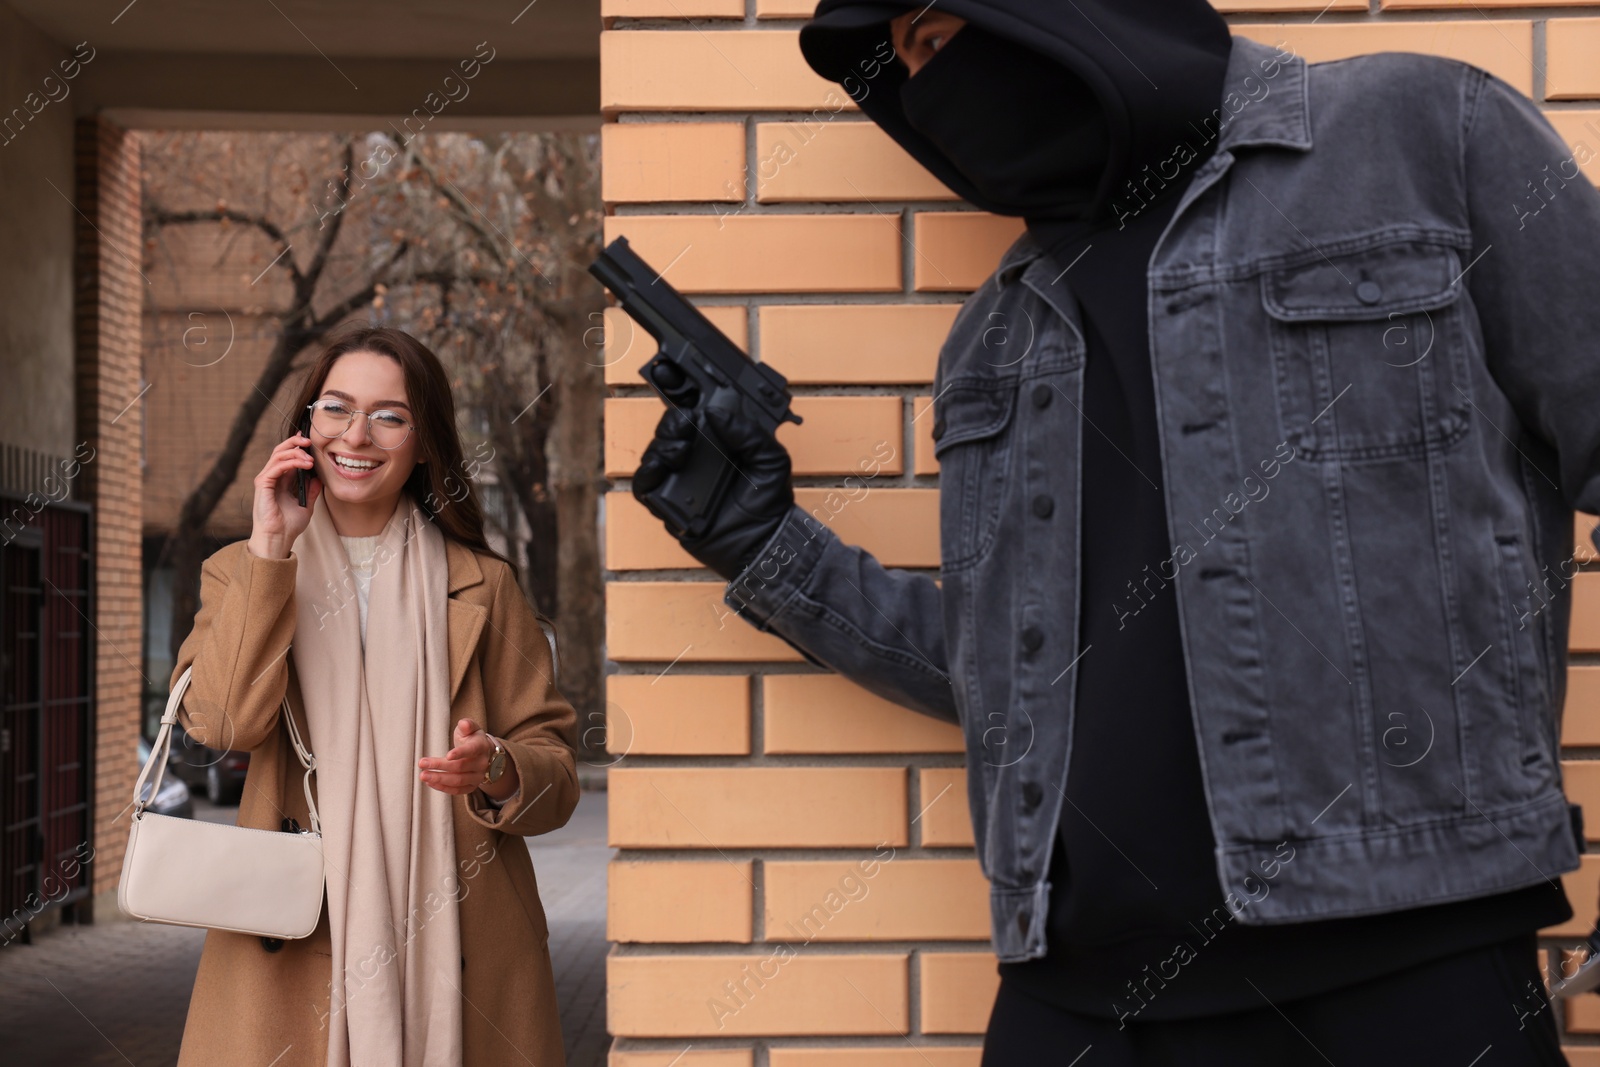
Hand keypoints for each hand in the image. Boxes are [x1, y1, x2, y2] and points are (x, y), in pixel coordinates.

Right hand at [248, 434, 320, 558]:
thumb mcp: (306, 505)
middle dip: (295, 442)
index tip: (310, 441)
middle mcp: (272, 477)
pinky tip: (304, 465)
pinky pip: (276, 466)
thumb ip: (311, 491)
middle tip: (309, 441)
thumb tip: (318, 478)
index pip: (287, 457)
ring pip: (278, 455)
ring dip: (296, 453)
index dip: (297, 446)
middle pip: (281, 451)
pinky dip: (291, 462)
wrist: (279, 539)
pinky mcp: (263, 484)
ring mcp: (266, 480)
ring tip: (310, 459)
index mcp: (281, 481)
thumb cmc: (289, 526)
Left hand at [419, 718, 518, 799]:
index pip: (471, 750)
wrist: (483, 755)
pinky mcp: (471, 787)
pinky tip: (430, 782)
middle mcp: (482, 764)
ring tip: (423, 775)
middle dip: (439, 766)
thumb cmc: (473, 739)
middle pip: (460, 767)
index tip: (447, 755)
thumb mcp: (471, 728)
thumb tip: (463, 723)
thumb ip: (467, 725)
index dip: (459, 753)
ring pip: (457, 781)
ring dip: (439, 779)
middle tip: (422, 763)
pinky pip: (457, 790)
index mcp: (481, 747)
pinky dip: (443, 788)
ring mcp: (477, 777)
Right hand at [634, 388, 794, 579]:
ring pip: (653, 456)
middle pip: (668, 434)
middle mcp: (696, 463)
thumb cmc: (770, 503)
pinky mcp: (667, 506)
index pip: (693, 420)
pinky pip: (645, 488)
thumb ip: (748, 432)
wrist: (763, 543)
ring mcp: (680, 484)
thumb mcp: (770, 458)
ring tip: (679, 452)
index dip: (685, 409)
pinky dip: (646, 474)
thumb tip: (715, 412)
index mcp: (719, 447)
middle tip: (685, 428)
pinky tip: (659, 468)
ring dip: (661, 447)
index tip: (689, 404)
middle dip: (672, 425)